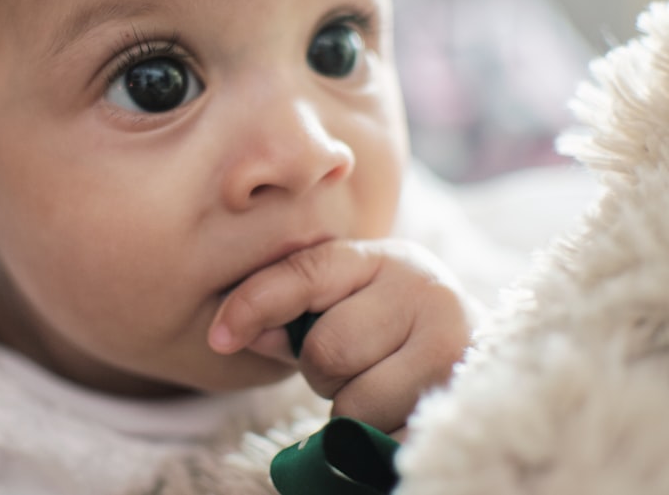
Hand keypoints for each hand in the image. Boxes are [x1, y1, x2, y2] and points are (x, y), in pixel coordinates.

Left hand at [208, 239, 472, 432]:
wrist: (481, 357)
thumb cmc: (394, 331)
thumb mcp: (346, 305)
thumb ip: (288, 315)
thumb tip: (230, 332)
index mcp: (385, 259)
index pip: (306, 273)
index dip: (253, 304)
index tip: (217, 338)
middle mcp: (427, 292)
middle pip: (326, 351)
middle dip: (322, 374)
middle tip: (352, 369)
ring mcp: (453, 348)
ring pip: (356, 405)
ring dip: (352, 413)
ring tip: (381, 390)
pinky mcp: (463, 403)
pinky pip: (386, 440)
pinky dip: (377, 440)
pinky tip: (398, 415)